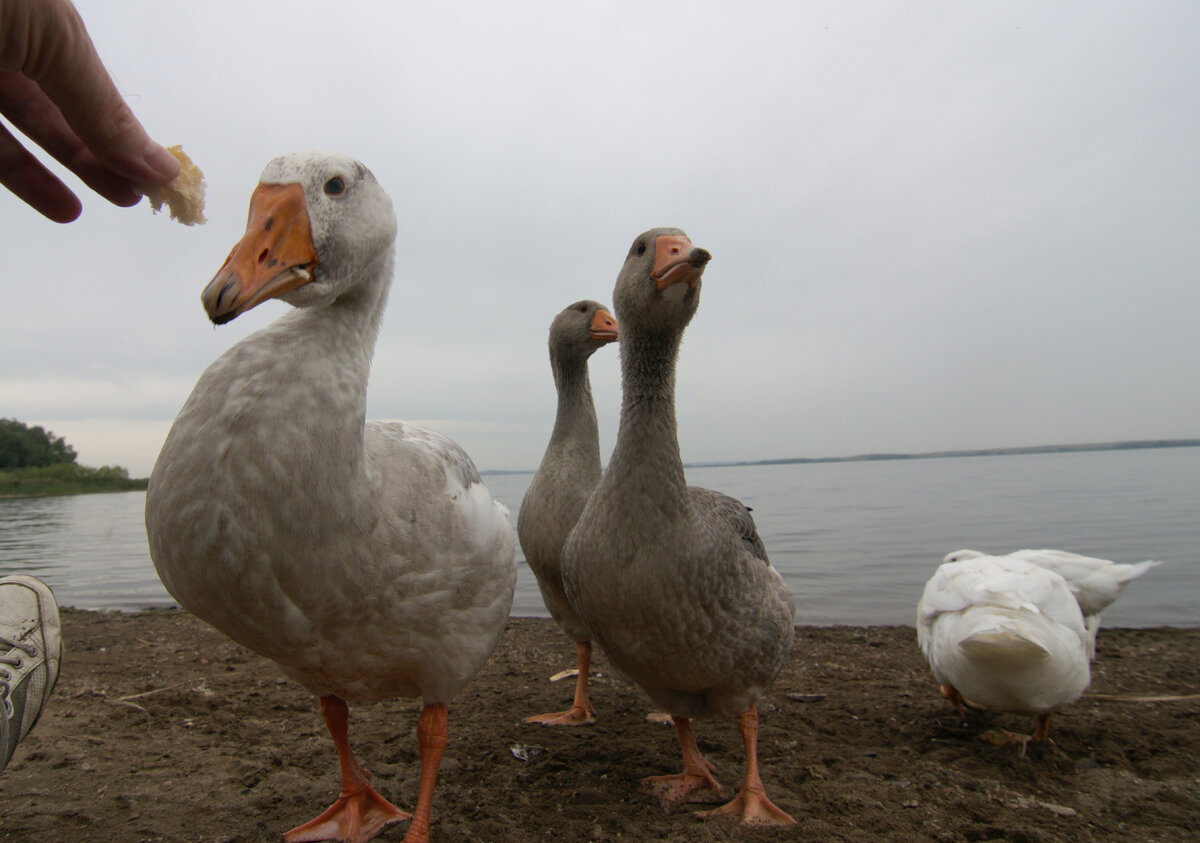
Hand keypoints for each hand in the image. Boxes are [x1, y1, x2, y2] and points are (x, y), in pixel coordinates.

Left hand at [0, 0, 179, 221]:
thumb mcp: (57, 44)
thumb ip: (103, 111)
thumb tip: (160, 168)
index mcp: (32, 21)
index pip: (81, 86)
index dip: (116, 130)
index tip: (151, 176)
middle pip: (41, 110)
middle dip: (85, 156)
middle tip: (125, 198)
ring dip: (35, 175)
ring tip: (73, 210)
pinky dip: (2, 171)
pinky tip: (39, 196)